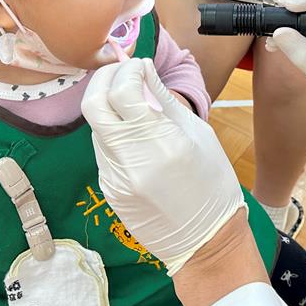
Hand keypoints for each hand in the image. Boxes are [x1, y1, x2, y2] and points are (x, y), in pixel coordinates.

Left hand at [81, 58, 245, 274]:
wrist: (205, 240)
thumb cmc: (213, 183)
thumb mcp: (198, 134)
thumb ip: (165, 100)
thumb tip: (144, 69)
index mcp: (161, 142)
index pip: (123, 90)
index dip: (127, 69)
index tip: (138, 65)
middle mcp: (132, 159)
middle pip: (93, 104)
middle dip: (103, 79)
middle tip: (120, 72)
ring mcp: (115, 177)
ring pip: (96, 127)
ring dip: (109, 107)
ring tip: (132, 105)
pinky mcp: (109, 190)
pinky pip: (103, 151)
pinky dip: (114, 135)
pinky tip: (135, 138)